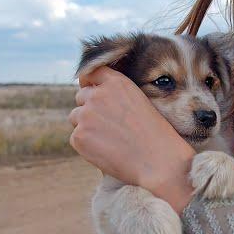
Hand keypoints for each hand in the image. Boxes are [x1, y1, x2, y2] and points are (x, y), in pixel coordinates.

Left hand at [69, 66, 195, 212]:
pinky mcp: (79, 137)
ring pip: (75, 117)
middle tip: (108, 126)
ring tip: (110, 140)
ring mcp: (86, 115)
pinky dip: (87, 145)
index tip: (92, 89)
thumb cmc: (155, 135)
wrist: (158, 161)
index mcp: (116, 83)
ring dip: (86, 125)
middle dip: (90, 108)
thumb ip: (116, 95)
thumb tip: (92, 97)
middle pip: (81, 97)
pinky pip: (76, 137)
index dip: (90, 82)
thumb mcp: (140, 102)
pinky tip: (107, 151)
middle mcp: (98, 95)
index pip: (92, 73)